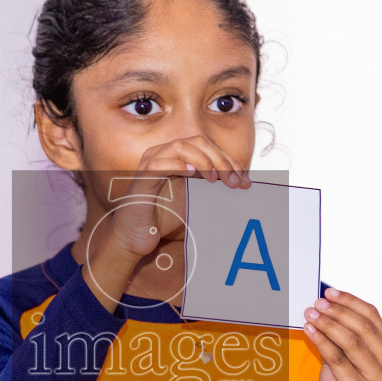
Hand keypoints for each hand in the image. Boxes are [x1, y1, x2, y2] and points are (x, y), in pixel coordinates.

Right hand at [103, 135, 251, 260]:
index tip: (245, 180)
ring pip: (180, 147)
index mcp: (177, 156)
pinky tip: (195, 175)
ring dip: (204, 160)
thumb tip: (239, 183)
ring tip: (217, 179)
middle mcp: (163, 154)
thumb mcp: (194, 199)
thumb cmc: (163, 219)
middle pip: (197, 142)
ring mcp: (151, 163)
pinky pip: (160, 163)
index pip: (207, 147)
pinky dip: (179, 165)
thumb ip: (210, 187)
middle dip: (221, 159)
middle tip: (236, 182)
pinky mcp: (142, 178)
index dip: (229, 160)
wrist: (136, 238)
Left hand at [302, 288, 381, 380]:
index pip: (373, 317)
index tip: (329, 292)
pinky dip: (322, 340)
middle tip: (316, 302)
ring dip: (328, 323)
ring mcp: (377, 379)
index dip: (350, 301)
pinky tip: (309, 330)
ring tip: (309, 313)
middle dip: (337, 311)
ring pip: (351, 341)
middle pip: (363, 326)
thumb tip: (323, 306)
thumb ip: (341, 338)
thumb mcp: (344, 361)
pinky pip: (337, 358)